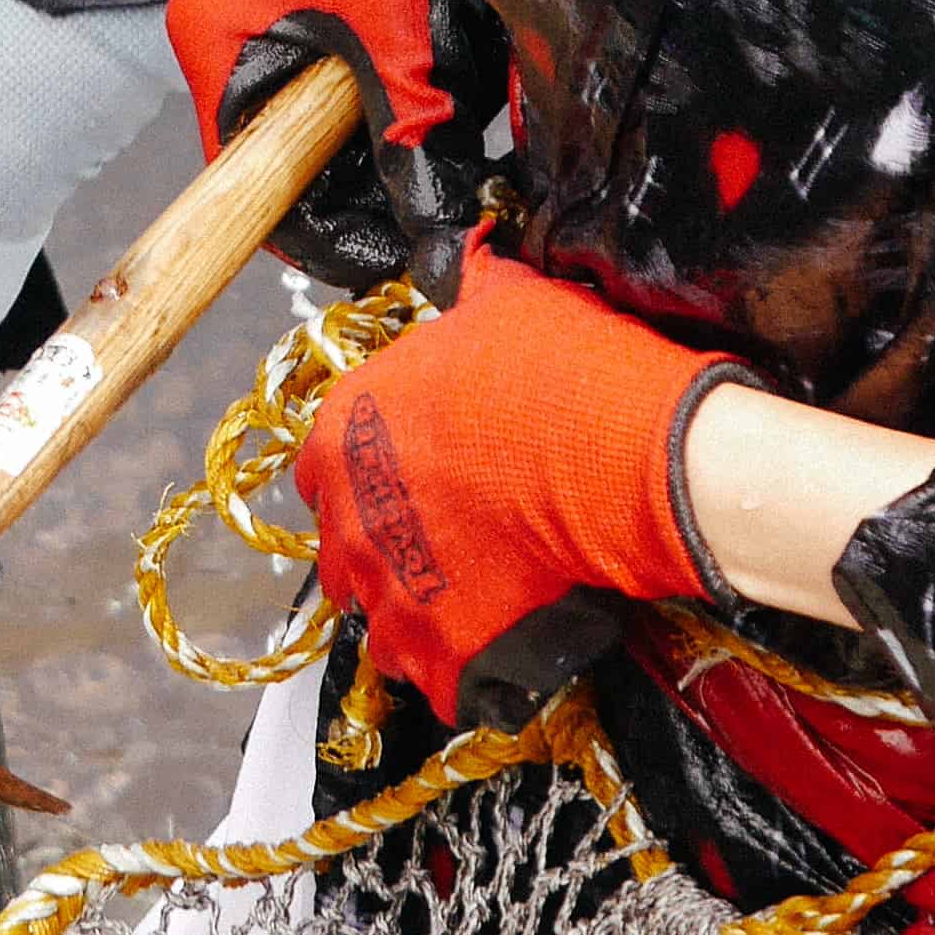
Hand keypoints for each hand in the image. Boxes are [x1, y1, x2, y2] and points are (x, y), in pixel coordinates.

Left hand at [290, 240, 754, 719]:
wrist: (617, 454)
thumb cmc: (558, 371)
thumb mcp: (505, 303)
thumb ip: (473, 292)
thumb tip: (476, 257)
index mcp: (342, 431)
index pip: (317, 467)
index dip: (359, 474)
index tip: (401, 478)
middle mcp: (346, 515)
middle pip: (341, 551)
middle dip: (381, 551)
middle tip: (441, 543)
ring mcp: (389, 589)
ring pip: (379, 624)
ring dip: (413, 617)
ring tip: (469, 602)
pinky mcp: (438, 648)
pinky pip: (430, 677)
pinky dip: (455, 670)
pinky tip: (491, 650)